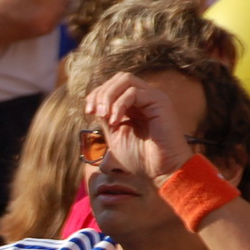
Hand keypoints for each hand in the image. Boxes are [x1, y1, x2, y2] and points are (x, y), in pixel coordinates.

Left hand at [83, 71, 193, 185]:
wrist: (161, 170)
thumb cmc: (140, 157)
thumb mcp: (115, 134)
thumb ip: (106, 116)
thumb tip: (94, 103)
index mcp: (134, 105)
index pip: (113, 85)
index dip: (96, 95)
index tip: (88, 112)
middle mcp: (145, 97)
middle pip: (119, 78)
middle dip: (101, 93)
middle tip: (95, 112)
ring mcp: (153, 98)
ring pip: (125, 79)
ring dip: (108, 96)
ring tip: (104, 116)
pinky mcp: (160, 102)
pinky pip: (134, 92)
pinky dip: (119, 105)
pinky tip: (116, 121)